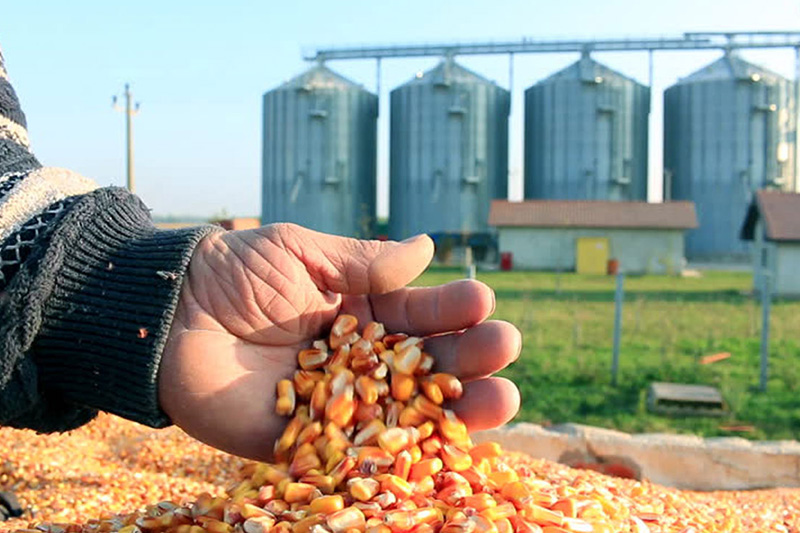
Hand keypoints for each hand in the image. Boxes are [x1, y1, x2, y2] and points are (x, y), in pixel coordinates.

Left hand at [158, 223, 520, 460]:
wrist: (168, 314)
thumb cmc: (234, 272)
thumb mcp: (301, 252)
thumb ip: (362, 261)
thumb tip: (429, 248)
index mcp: (361, 313)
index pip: (419, 315)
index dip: (452, 310)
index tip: (482, 302)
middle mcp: (357, 360)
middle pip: (425, 366)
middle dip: (469, 359)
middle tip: (505, 349)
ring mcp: (335, 402)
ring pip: (405, 412)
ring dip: (455, 410)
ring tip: (504, 399)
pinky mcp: (303, 440)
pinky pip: (355, 450)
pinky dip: (397, 453)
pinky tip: (439, 449)